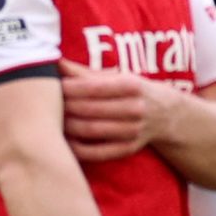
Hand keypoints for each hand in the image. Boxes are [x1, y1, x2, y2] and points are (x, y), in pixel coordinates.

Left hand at [59, 60, 174, 162]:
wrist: (168, 115)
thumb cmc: (136, 91)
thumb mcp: (119, 77)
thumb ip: (87, 73)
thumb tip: (56, 63)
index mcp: (132, 87)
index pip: (92, 88)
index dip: (68, 87)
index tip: (52, 86)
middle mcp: (135, 109)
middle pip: (89, 109)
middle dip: (65, 106)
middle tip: (46, 104)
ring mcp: (133, 131)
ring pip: (90, 130)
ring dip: (67, 126)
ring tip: (51, 120)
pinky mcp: (128, 149)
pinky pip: (97, 152)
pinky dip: (78, 148)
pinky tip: (65, 141)